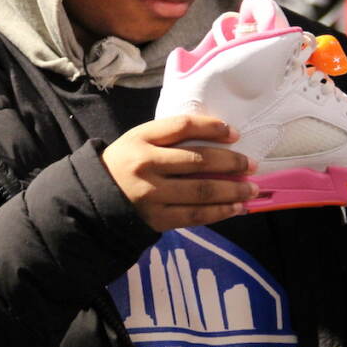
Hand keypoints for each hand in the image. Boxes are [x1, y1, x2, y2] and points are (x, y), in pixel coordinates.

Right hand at [102, 115, 257, 231]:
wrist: (95, 199)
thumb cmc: (125, 163)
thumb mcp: (139, 140)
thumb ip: (170, 136)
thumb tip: (218, 136)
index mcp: (141, 139)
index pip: (182, 127)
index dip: (211, 128)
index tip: (234, 133)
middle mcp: (146, 165)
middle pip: (198, 161)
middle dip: (231, 162)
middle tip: (251, 164)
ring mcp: (152, 195)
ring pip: (201, 191)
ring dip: (232, 190)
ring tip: (251, 189)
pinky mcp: (157, 219)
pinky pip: (195, 216)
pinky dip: (220, 212)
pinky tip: (237, 208)